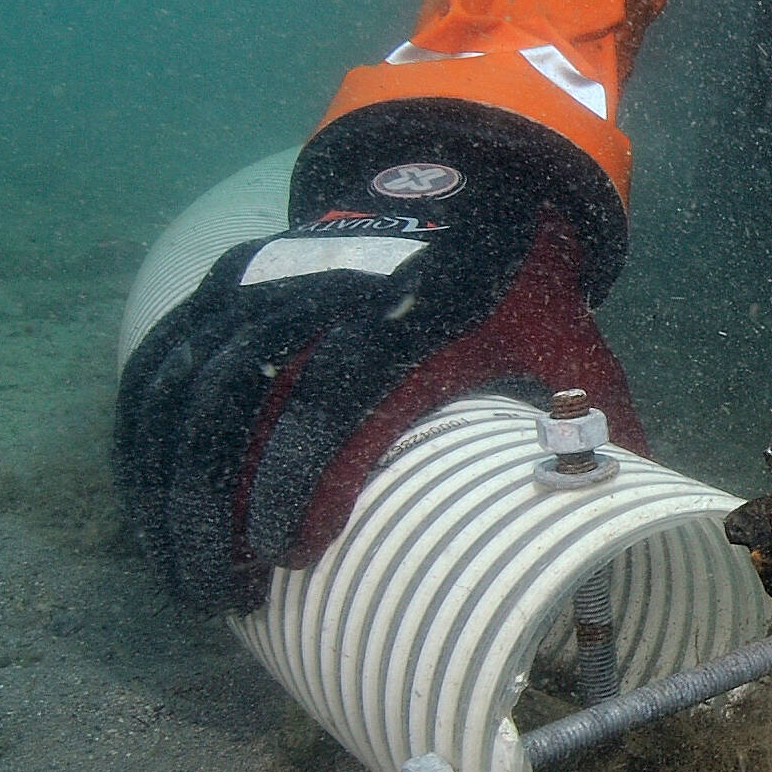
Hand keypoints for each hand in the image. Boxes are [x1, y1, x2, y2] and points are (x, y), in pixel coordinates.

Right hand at [113, 109, 628, 614]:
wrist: (474, 173)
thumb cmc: (526, 290)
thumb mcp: (575, 347)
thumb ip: (597, 441)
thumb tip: (627, 548)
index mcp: (423, 312)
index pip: (348, 392)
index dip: (310, 473)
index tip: (291, 554)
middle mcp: (334, 289)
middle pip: (246, 395)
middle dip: (220, 506)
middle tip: (229, 599)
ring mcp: (273, 278)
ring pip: (190, 382)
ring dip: (173, 487)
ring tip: (187, 579)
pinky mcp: (233, 279)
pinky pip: (166, 357)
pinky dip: (143, 436)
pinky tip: (146, 510)